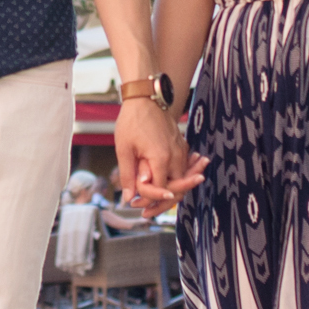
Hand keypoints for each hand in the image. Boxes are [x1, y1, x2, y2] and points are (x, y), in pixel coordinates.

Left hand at [114, 98, 206, 213]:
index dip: (152, 202)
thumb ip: (127, 175)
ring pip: (183, 180)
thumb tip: (127, 197)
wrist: (146, 97)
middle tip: (147, 212)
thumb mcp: (124, 148)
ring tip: (156, 203)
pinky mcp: (182, 145)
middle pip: (178, 189)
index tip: (139, 208)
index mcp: (162, 159)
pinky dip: (179, 179)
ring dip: (172, 191)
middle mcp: (176, 156)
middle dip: (164, 203)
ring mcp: (182, 150)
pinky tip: (169, 186)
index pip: (163, 191)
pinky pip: (184, 168)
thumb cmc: (132, 121)